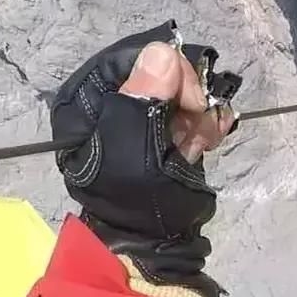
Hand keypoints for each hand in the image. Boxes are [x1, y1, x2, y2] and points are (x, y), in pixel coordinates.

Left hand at [49, 20, 240, 296]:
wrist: (155, 243)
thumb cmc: (135, 199)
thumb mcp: (136, 149)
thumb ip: (144, 101)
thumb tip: (160, 52)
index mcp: (86, 106)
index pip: (129, 59)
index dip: (165, 68)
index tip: (189, 95)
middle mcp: (108, 106)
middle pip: (157, 71)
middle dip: (187, 93)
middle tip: (200, 116)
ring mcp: (138, 119)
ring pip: (178, 90)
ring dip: (200, 111)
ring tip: (206, 137)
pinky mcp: (161, 132)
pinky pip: (188, 110)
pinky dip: (204, 121)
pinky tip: (210, 138)